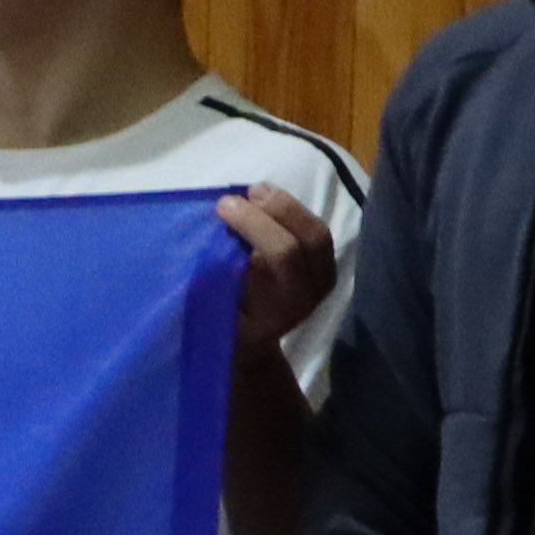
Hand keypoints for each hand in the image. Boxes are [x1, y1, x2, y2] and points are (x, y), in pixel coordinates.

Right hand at [217, 184, 339, 360]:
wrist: (248, 343)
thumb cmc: (220, 324)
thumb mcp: (210, 309)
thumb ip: (214, 278)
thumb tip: (209, 233)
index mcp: (279, 308)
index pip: (283, 255)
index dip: (255, 223)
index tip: (222, 206)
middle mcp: (309, 295)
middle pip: (310, 238)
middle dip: (277, 207)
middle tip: (242, 193)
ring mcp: (323, 282)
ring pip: (317, 232)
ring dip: (287, 205)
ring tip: (255, 192)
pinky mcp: (325, 269)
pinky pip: (316, 231)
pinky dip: (292, 211)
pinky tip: (267, 200)